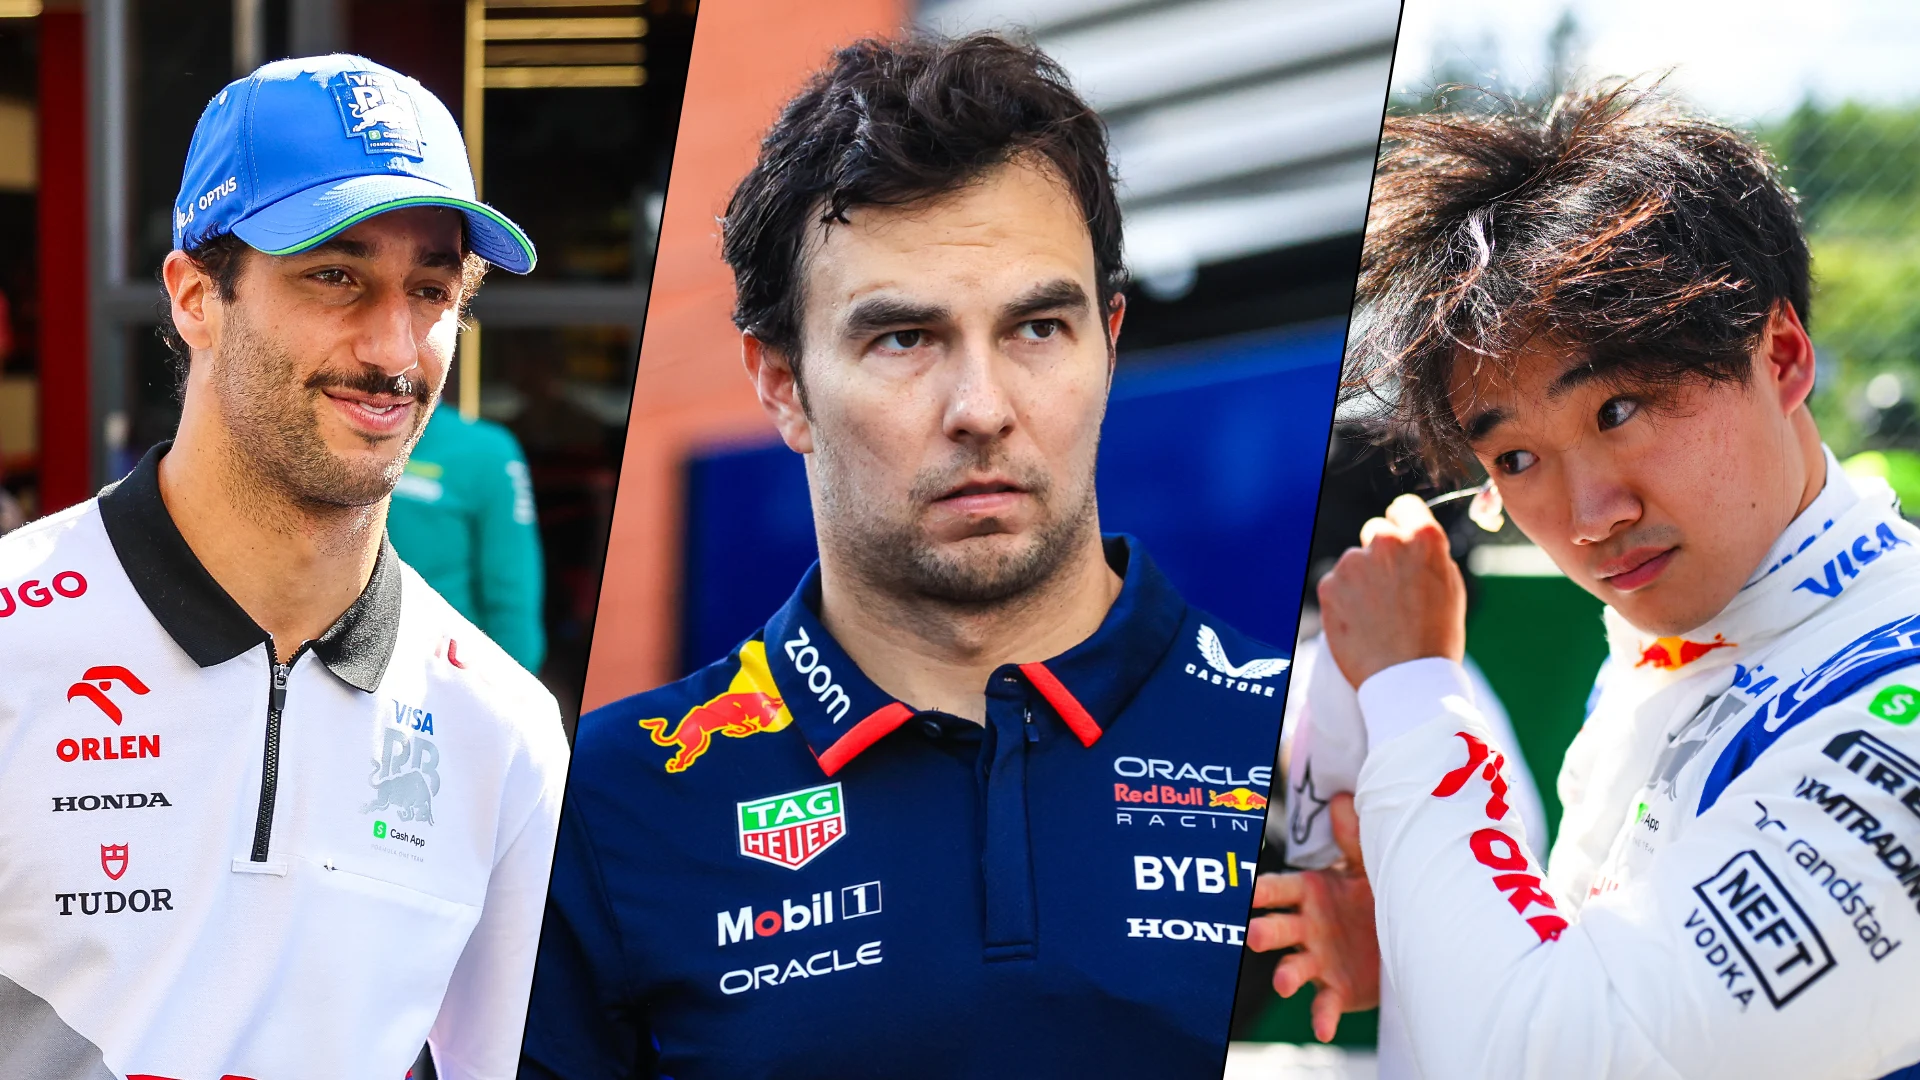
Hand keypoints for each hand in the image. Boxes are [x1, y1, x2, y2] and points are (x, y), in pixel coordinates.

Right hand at [1247, 794, 1379, 1041]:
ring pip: (1294, 967)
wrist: (1403, 938)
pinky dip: (1321, 1016)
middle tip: (1254, 934)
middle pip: (1278, 928)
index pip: (1280, 889)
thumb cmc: (1374, 895)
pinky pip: (1325, 1005)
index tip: (1247, 891)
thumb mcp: (1368, 865)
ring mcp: (1319, 960)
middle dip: (1265, 931)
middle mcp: (1307, 928)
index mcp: (1311, 894)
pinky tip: (1322, 1028)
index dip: (1264, 891)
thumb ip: (1353, 838)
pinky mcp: (1337, 990)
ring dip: (1286, 974)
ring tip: (1284, 981)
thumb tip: (1342, 798)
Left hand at [1317, 493, 1466, 688]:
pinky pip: (1336, 584)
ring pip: (1354, 561)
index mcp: (1423, 539)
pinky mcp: (1329, 585)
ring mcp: (1354, 563)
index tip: (1399, 534)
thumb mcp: (1449, 587)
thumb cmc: (1435, 638)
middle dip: (1380, 554)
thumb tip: (1412, 541)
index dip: (1403, 522)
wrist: (1407, 679)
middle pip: (1376, 531)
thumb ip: (1428, 556)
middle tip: (1390, 589)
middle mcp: (1386, 543)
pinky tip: (1360, 623)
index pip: (1404, 508)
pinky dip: (1343, 599)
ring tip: (1377, 615)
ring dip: (1361, 579)